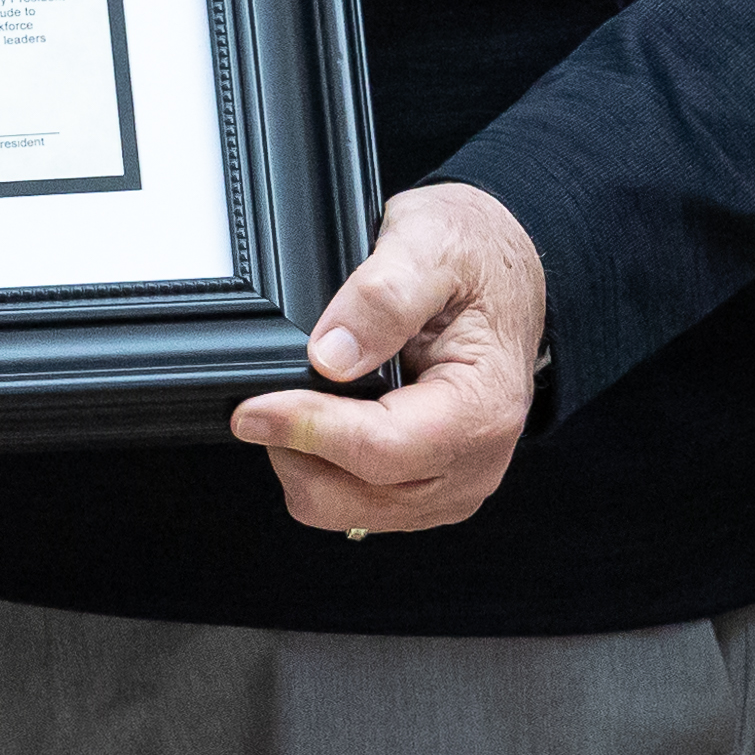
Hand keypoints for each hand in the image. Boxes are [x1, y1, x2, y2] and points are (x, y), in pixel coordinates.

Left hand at [228, 182, 546, 534]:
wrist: (503, 274)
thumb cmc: (476, 258)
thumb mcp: (432, 244)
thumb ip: (383, 297)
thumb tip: (331, 355)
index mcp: (484, 407)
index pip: (383, 448)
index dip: (308, 430)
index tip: (252, 411)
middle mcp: (475, 463)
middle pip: (355, 496)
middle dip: (297, 451)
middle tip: (269, 396)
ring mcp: (452, 486)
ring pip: (345, 510)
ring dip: (306, 464)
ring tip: (302, 402)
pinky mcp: (429, 493)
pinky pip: (355, 506)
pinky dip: (325, 471)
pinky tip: (328, 422)